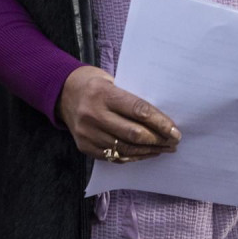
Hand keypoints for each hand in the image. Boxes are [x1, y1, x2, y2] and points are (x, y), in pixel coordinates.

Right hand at [57, 66, 179, 162]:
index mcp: (102, 93)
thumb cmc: (93, 84)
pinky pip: (115, 157)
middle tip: (174, 141)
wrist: (62, 93)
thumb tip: (160, 119)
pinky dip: (134, 156)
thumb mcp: (111, 81)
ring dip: (149, 151)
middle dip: (158, 139)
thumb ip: (131, 99)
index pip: (138, 111)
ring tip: (164, 149)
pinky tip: (146, 153)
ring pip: (126, 148)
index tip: (175, 131)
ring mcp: (87, 133)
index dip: (160, 123)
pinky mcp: (85, 146)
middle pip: (133, 134)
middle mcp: (92, 114)